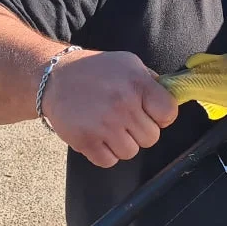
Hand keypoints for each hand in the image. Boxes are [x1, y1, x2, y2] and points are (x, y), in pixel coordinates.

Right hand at [39, 49, 178, 167]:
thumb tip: (171, 100)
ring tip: (110, 127)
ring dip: (123, 143)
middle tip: (125, 119)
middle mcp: (123, 104)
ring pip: (131, 152)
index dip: (162, 116)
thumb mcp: (128, 63)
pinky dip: (105, 153)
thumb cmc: (95, 70)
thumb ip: (150, 81)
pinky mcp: (86, 141)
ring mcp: (104, 124)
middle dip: (141, 131)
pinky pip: (109, 161)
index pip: (169, 113)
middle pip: (151, 138)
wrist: (55, 78)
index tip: (151, 113)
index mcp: (137, 83)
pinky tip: (98, 136)